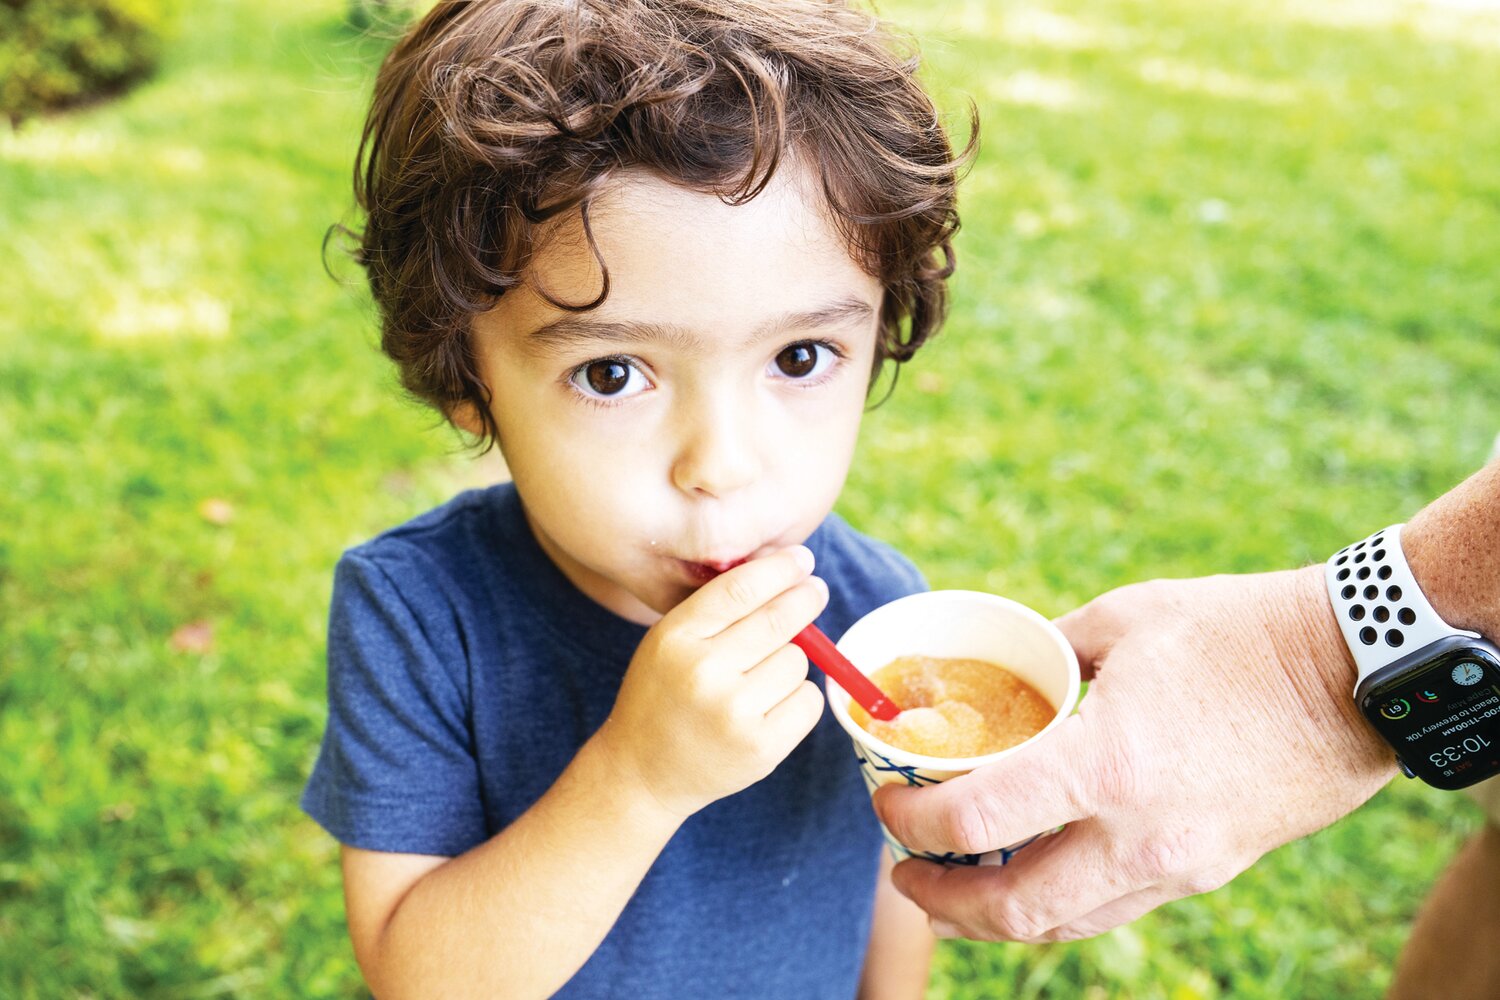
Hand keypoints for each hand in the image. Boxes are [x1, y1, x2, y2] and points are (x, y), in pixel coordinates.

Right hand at [599, 546, 828, 818]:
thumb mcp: (669, 643)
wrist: (642, 772)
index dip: (779, 568)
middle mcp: (703, 671)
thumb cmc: (665, 696)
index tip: (802, 559)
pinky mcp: (760, 747)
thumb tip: (787, 576)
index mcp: (676, 637)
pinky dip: (800, 699)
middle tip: (816, 590)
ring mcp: (733, 711)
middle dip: (805, 598)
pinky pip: (809, 700)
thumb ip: (716, 611)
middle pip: (778, 619)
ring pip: (797, 660)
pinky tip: (771, 707)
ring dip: (791, 662)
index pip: (741, 589)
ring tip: (760, 680)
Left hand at [873, 566, 1396, 941]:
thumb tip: (1002, 673)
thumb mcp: (1123, 622)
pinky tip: (1032, 873)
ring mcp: (1179, 864)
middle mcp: (1140, 835)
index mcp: (1108, 764)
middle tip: (904, 872)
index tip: (887, 804)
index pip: (976, 823)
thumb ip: (1048, 654)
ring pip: (1063, 925)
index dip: (910, 824)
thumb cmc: (1237, 632)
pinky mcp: (1208, 871)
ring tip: (953, 887)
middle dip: (940, 899)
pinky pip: (1113, 909)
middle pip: (1012, 909)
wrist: (1355, 674)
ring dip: (994, 917)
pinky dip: (1058, 903)